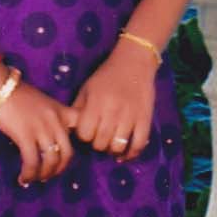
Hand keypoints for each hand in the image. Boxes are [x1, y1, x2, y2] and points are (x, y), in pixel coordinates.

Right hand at [0, 69, 76, 183]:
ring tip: (34, 178)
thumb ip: (50, 118)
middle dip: (59, 169)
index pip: (83, 127)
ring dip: (43, 174)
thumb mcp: (42, 102)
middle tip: (48, 175)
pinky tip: (23, 178)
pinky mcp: (25, 135)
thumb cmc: (16, 93)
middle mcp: (55, 121)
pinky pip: (32, 161)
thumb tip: (48, 140)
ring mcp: (41, 128)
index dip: (81, 144)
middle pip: (68, 153)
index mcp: (62, 111)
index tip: (68, 154)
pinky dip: (29, 173)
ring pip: (51, 160)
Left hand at [71, 37, 157, 159]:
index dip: (84, 136)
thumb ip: (78, 109)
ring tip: (111, 145)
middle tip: (99, 138)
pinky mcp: (145, 119)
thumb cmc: (106, 76)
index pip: (84, 134)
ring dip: (112, 150)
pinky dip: (131, 153)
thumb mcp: (87, 89)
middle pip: (100, 143)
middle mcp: (112, 111)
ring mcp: (130, 116)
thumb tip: (71, 131)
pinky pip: (139, 144)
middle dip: (97, 144)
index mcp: (96, 103)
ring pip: (118, 147)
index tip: (87, 132)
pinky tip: (125, 154)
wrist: (134, 62)